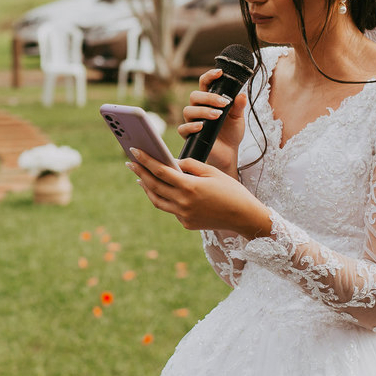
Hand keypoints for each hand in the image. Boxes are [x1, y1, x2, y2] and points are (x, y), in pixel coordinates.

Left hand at [127, 148, 271, 239]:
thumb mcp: (212, 172)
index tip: (134, 151)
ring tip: (140, 178)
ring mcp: (183, 215)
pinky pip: (171, 209)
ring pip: (157, 200)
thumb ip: (190, 165)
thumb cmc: (231, 190)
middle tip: (130, 163)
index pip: (160, 170)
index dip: (145, 160)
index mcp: (189, 186)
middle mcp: (183, 202)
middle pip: (154, 185)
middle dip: (140, 172)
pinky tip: (161, 190)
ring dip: (147, 188)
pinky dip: (165, 198)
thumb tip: (173, 163)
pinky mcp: (187, 223)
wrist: (245, 217)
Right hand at [178, 68, 248, 176]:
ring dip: (203, 111)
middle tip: (223, 103)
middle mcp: (198, 108)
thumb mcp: (239, 117)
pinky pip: (183, 128)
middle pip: (195, 95)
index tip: (220, 72)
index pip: (205, 83)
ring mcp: (192, 121)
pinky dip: (191, 126)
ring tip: (217, 116)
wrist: (229, 152)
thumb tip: (241, 95)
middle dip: (209, 97)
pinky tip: (201, 126)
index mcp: (209, 100)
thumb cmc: (232, 132)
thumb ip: (239, 106)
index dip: (210, 76)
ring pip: (188, 109)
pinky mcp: (189, 135)